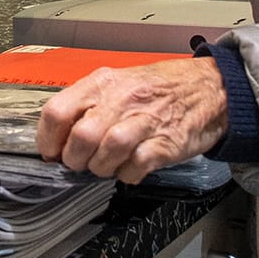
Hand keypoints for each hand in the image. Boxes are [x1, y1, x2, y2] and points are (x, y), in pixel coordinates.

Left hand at [37, 57, 229, 182]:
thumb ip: (88, 104)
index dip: (48, 140)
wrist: (210, 88)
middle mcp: (121, 99)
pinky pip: (135, 168)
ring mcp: (145, 122)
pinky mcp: (166, 144)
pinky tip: (130, 168)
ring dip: (100, 168)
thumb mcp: (118, 82)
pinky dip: (127, 175)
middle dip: (74, 160)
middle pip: (81, 137)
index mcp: (103, 82)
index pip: (57, 111)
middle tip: (79, 163)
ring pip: (106, 153)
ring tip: (105, 165)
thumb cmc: (159, 88)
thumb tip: (57, 135)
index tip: (50, 153)